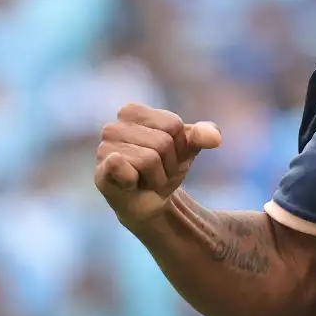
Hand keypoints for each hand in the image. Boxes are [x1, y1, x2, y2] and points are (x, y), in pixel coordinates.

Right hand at [96, 102, 221, 224]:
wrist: (151, 203)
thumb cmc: (165, 169)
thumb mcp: (188, 148)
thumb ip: (202, 135)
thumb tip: (215, 137)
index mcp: (132, 112)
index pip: (173, 124)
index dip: (180, 146)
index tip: (169, 157)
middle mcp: (113, 126)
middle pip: (162, 142)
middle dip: (169, 164)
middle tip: (157, 174)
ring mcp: (104, 150)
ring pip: (149, 159)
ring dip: (157, 178)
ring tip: (146, 181)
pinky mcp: (101, 173)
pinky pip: (121, 166)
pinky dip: (133, 179)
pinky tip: (131, 184)